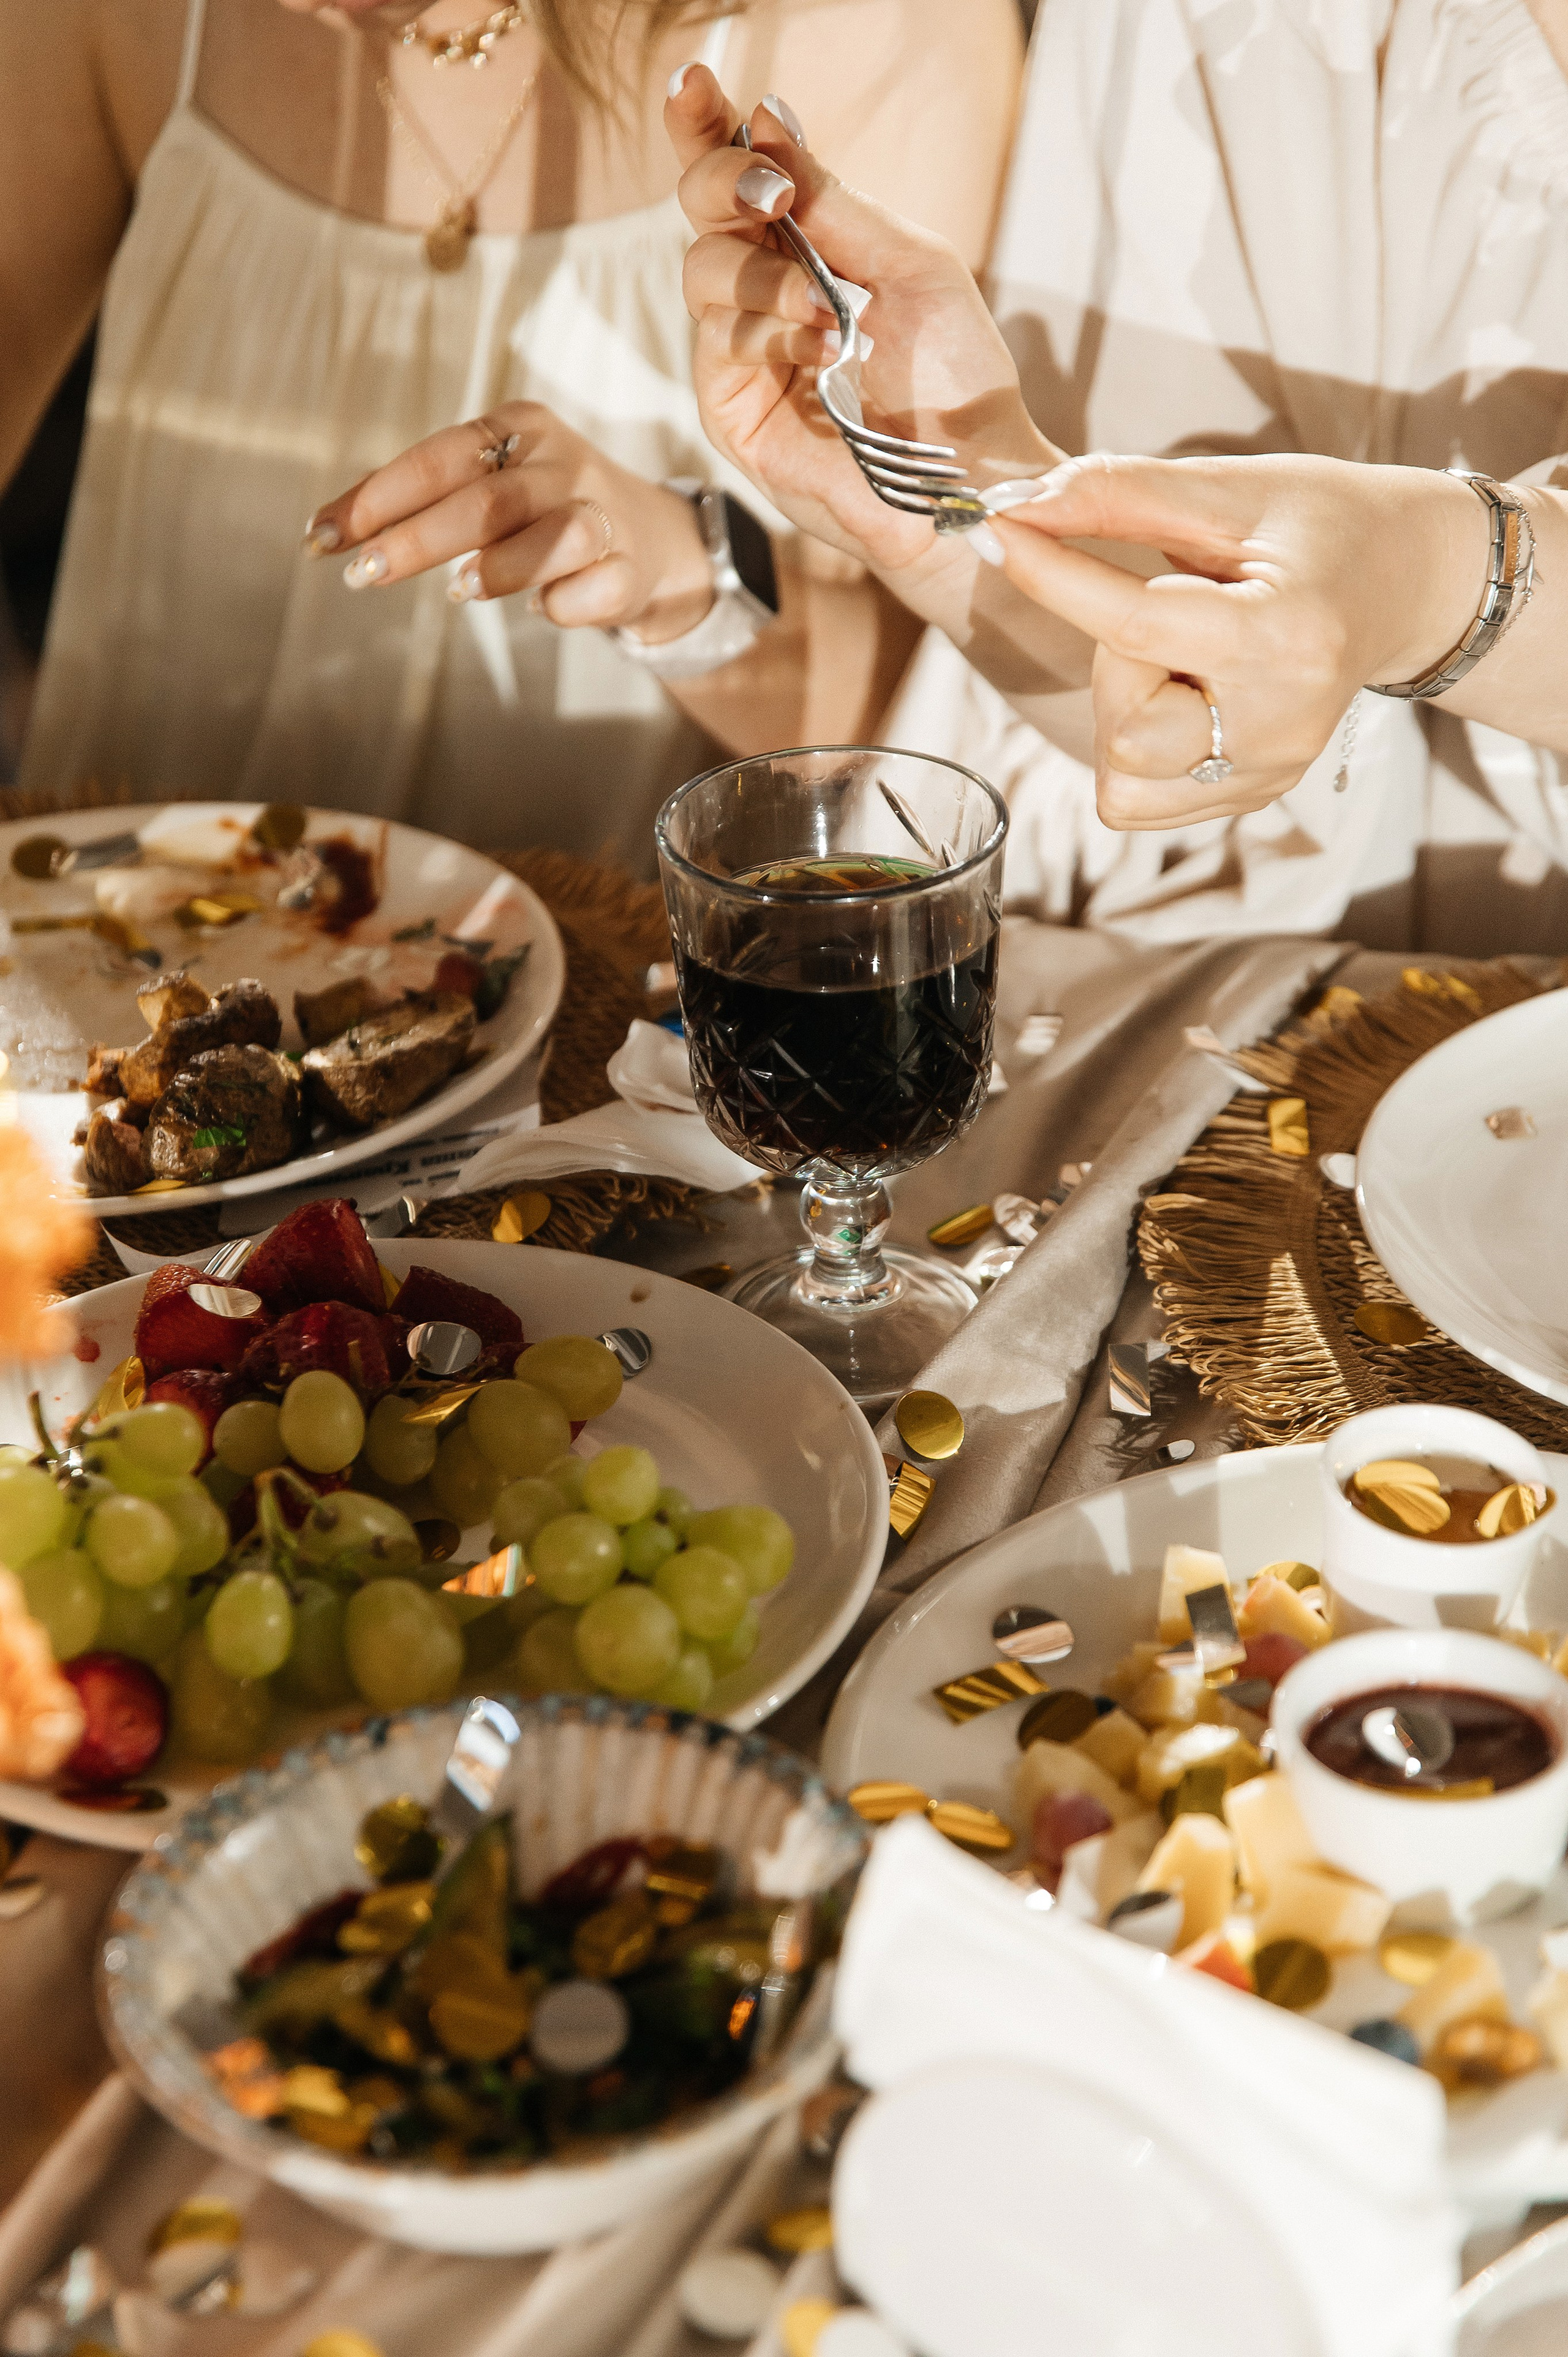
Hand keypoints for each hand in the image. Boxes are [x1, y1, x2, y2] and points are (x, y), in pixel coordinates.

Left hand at [304, 402, 715, 642]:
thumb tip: (324, 526)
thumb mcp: (483, 481)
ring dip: (499, 570)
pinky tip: (539, 608)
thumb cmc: (540, 511)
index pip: (439, 458)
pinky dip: (559, 605)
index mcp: (521, 428)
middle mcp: (563, 464)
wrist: (647, 539)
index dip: (377, 498)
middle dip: (415, 540)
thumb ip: (417, 498)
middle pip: (487, 501)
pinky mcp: (627, 570)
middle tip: (362, 576)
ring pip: (554, 538)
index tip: (322, 537)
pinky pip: (591, 591)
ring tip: (457, 591)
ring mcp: (602, 515)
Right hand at [664, 67, 1054, 576]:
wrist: (974, 477)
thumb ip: (838, 203)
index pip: (736, 179)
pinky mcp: (733, 416)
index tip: (698, 81)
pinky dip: (766, 335)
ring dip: (760, 275)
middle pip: (699, 215)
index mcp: (802, 250)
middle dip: (722, 185)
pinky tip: (819, 350)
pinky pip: (718, 348)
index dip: (707, 128)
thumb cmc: (955, 377)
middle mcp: (762, 297)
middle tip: (768, 193)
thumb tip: (768, 120)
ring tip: (822, 307)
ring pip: (701, 276)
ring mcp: (741, 358)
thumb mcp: (912, 265)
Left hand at [988, 452, 1493, 826]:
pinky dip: (1137, 744)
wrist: (1405, 583)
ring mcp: (1269, 775)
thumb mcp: (1232, 489)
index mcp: (1287, 640)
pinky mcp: (1251, 798)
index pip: (1135, 628)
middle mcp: (1282, 728)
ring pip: (1123, 775)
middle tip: (1168, 603)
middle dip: (1117, 664)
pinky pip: (1141, 798)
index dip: (1051, 576)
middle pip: (1127, 730)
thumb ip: (1121, 495)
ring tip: (1182, 653)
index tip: (998, 531)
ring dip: (1124, 709)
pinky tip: (1186, 690)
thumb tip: (1017, 505)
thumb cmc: (1324, 525)